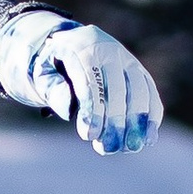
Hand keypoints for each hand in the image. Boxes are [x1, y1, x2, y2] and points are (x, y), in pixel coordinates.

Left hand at [0, 11, 162, 156]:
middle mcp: (108, 50)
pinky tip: (147, 138)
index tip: (88, 135)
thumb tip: (70, 111)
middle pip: (118, 87)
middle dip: (115, 120)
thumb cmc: (50, 66)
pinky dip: (151, 116)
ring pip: (140, 90)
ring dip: (137, 121)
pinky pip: (150, 92)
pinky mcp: (139, 71)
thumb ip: (52, 91)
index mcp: (81, 47)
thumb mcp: (41, 75)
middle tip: (108, 147)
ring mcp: (127, 59)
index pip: (90, 80)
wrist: (67, 46)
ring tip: (130, 148)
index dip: (91, 110)